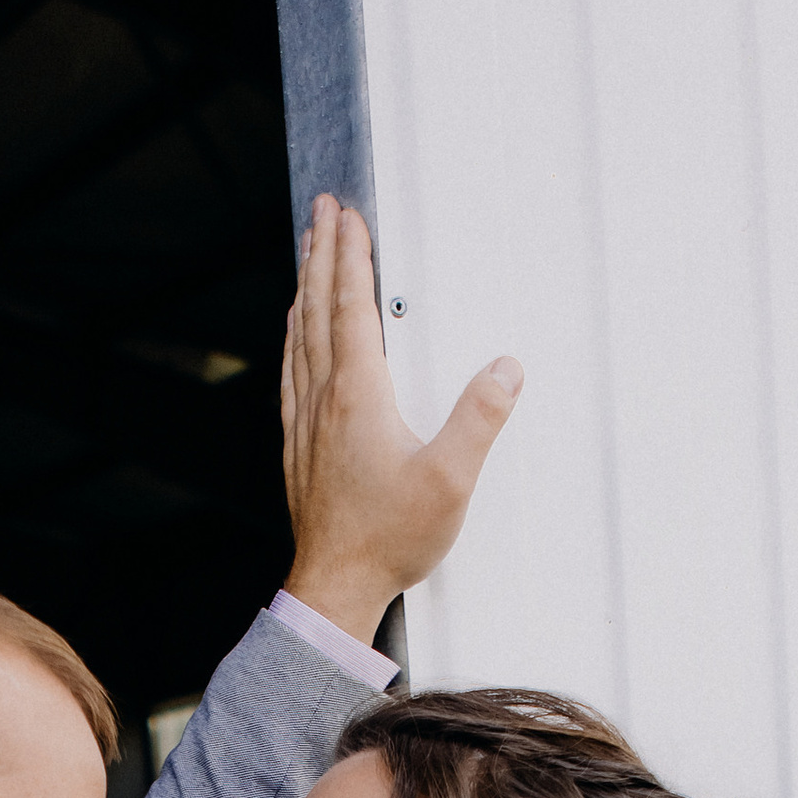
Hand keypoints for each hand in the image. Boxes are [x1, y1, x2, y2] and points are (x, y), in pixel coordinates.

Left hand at [281, 193, 522, 642]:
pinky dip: (294, 336)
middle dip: (322, 255)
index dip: (350, 257)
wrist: (335, 586)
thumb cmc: (389, 539)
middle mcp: (324, 400)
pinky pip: (292, 372)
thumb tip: (505, 370)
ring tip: (308, 253)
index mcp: (358, 397)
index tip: (347, 215)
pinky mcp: (299, 445)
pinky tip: (296, 332)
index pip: (352, 308)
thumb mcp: (450, 482)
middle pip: (318, 309)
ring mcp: (305, 422)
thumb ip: (478, 421)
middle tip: (323, 212)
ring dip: (305, 288)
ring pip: (300, 336)